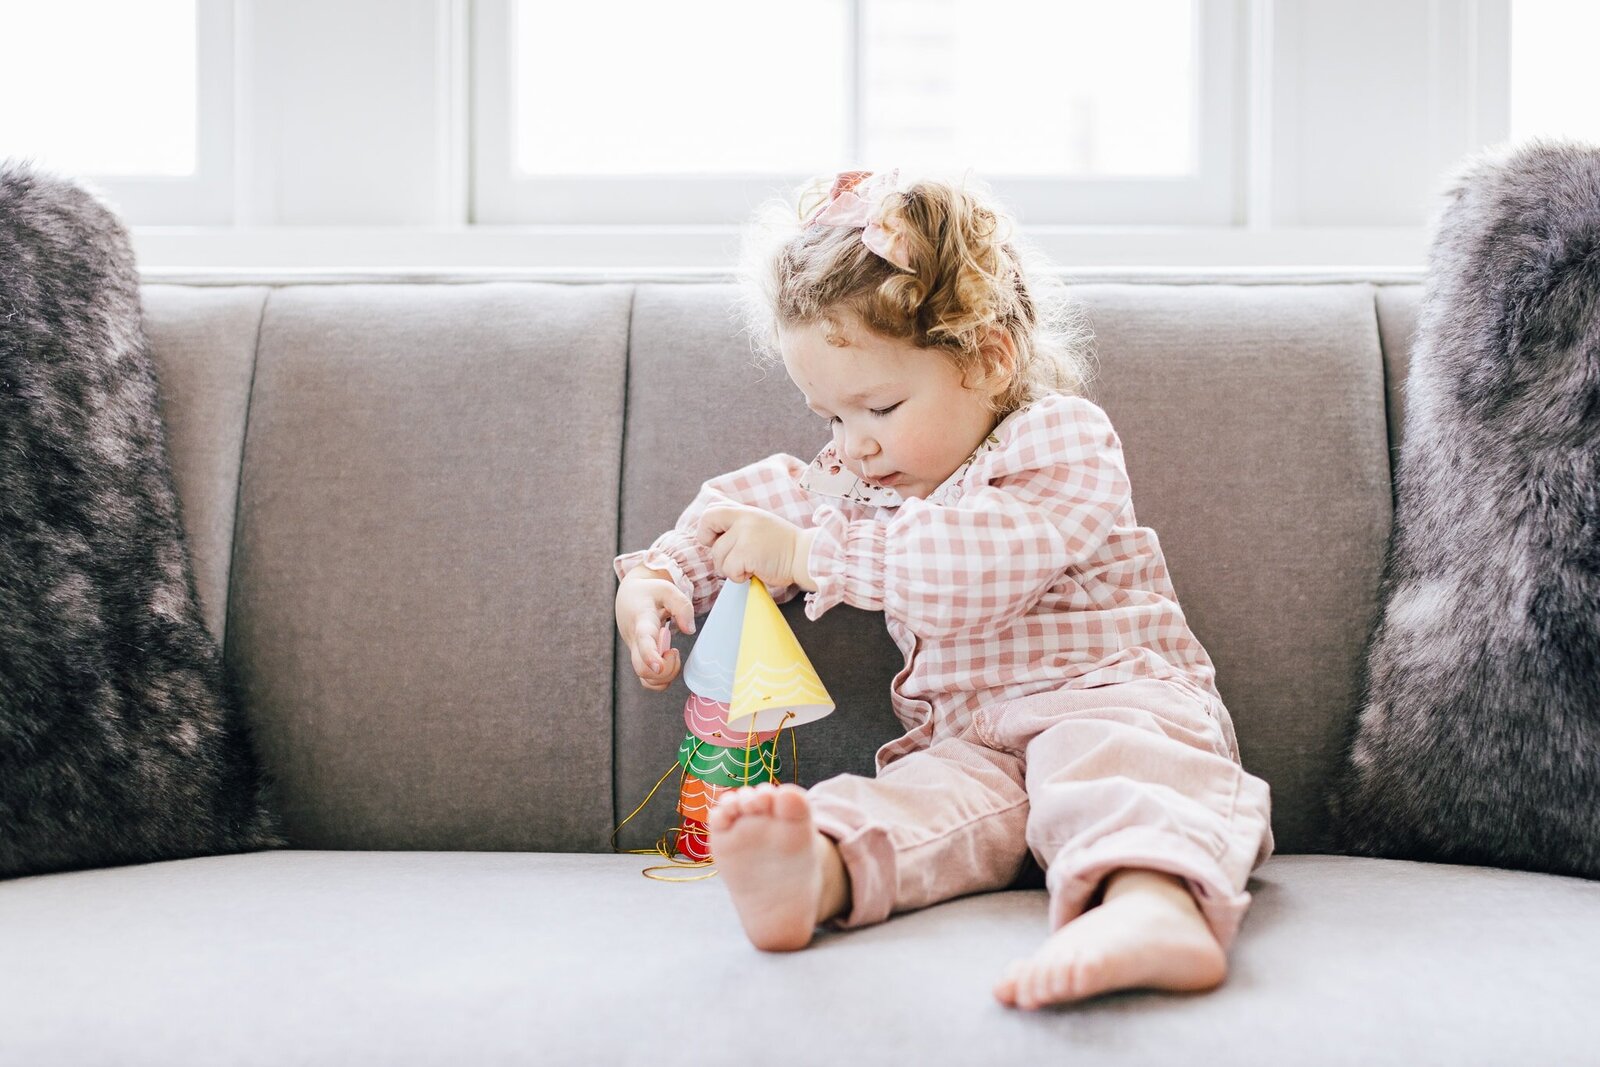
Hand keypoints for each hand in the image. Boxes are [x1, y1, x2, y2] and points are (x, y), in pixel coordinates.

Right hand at [615, 567, 695, 691]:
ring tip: (672, 654)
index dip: (650, 656)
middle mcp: (635, 641)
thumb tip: (689, 630)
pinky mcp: (639, 659)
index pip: (643, 640)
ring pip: (646, 679)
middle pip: (642, 669)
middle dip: (666, 670)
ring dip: (666, 676)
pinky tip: (669, 662)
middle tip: (674, 651)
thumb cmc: (649, 593)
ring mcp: (635, 653)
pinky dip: (662, 680)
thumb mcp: (667, 589)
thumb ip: (682, 607)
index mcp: (642, 621)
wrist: (628, 597)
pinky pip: (648, 681)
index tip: (659, 666)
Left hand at [695, 505, 816, 590]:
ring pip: (718, 558)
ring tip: (751, 565)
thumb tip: (713, 541)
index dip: (706, 530)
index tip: (716, 541)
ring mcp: (744, 536)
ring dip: (731, 569)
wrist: (805, 556)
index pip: (710, 513)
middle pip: (710, 541)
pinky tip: (754, 572)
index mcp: (745, 512)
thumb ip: (738, 527)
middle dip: (718, 555)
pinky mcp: (746, 553)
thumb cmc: (782, 547)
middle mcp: (743, 520)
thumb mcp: (759, 525)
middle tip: (735, 560)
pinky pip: (729, 571)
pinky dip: (739, 577)